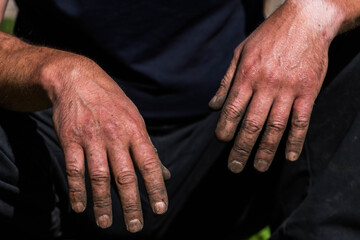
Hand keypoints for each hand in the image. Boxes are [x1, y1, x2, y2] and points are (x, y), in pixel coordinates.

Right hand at [42, 53, 169, 231]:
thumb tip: (165, 174)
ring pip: (99, 176)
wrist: (77, 80)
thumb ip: (148, 148)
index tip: (160, 209)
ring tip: (107, 223)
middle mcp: (115, 136)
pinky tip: (80, 207)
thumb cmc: (112, 103)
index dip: (155, 187)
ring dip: (103, 203)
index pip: (149, 163)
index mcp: (135, 130)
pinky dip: (77, 190)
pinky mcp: (70, 140)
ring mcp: (91, 138)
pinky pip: (74, 169)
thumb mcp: (135, 119)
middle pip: (125, 175)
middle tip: (136, 225)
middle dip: (131, 202)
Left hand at [209, 1, 339, 172]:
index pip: (232, 109)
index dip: (225, 128)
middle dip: (241, 148)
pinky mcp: (308, 91)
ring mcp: (288, 90)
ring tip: (259, 167)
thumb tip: (212, 106)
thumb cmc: (269, 36)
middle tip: (234, 167)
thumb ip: (226, 80)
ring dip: (266, 150)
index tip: (221, 141)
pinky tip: (290, 156)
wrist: (306, 20)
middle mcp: (266, 85)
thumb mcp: (241, 52)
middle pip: (251, 124)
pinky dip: (296, 140)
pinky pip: (301, 121)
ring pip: (275, 127)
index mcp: (247, 75)